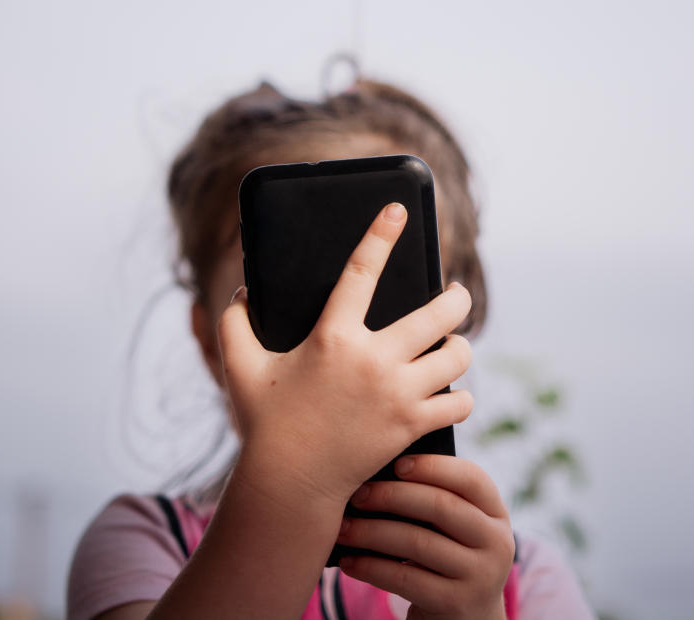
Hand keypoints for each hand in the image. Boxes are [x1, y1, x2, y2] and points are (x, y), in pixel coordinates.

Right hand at [216, 202, 474, 506]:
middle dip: (456, 298)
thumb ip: (234, 325)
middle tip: (455, 294)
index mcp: (332, 337)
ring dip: (459, 347)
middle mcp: (372, 360)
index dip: (380, 234)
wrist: (290, 485)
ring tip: (452, 345)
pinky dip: (458, 396)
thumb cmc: (265, 425)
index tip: (397, 210)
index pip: (361, 271)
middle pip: (438, 312)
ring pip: (457, 355)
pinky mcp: (412, 425)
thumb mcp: (240, 369)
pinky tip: (449, 391)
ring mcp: (397, 394)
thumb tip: (241, 291)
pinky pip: (458, 401)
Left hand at [336, 454, 514, 619]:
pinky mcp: (455, 604)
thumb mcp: (456, 530)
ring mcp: (481, 576)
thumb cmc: (448, 559)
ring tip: (343, 528)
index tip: (395, 463)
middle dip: (392, 496)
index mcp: (496, 513)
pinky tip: (349, 561)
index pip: (471, 478)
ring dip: (372, 533)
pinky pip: (405, 579)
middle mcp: (497, 542)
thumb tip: (380, 475)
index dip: (433, 466)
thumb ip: (436, 501)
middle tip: (356, 495)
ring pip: (418, 543)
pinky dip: (371, 568)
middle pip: (441, 506)